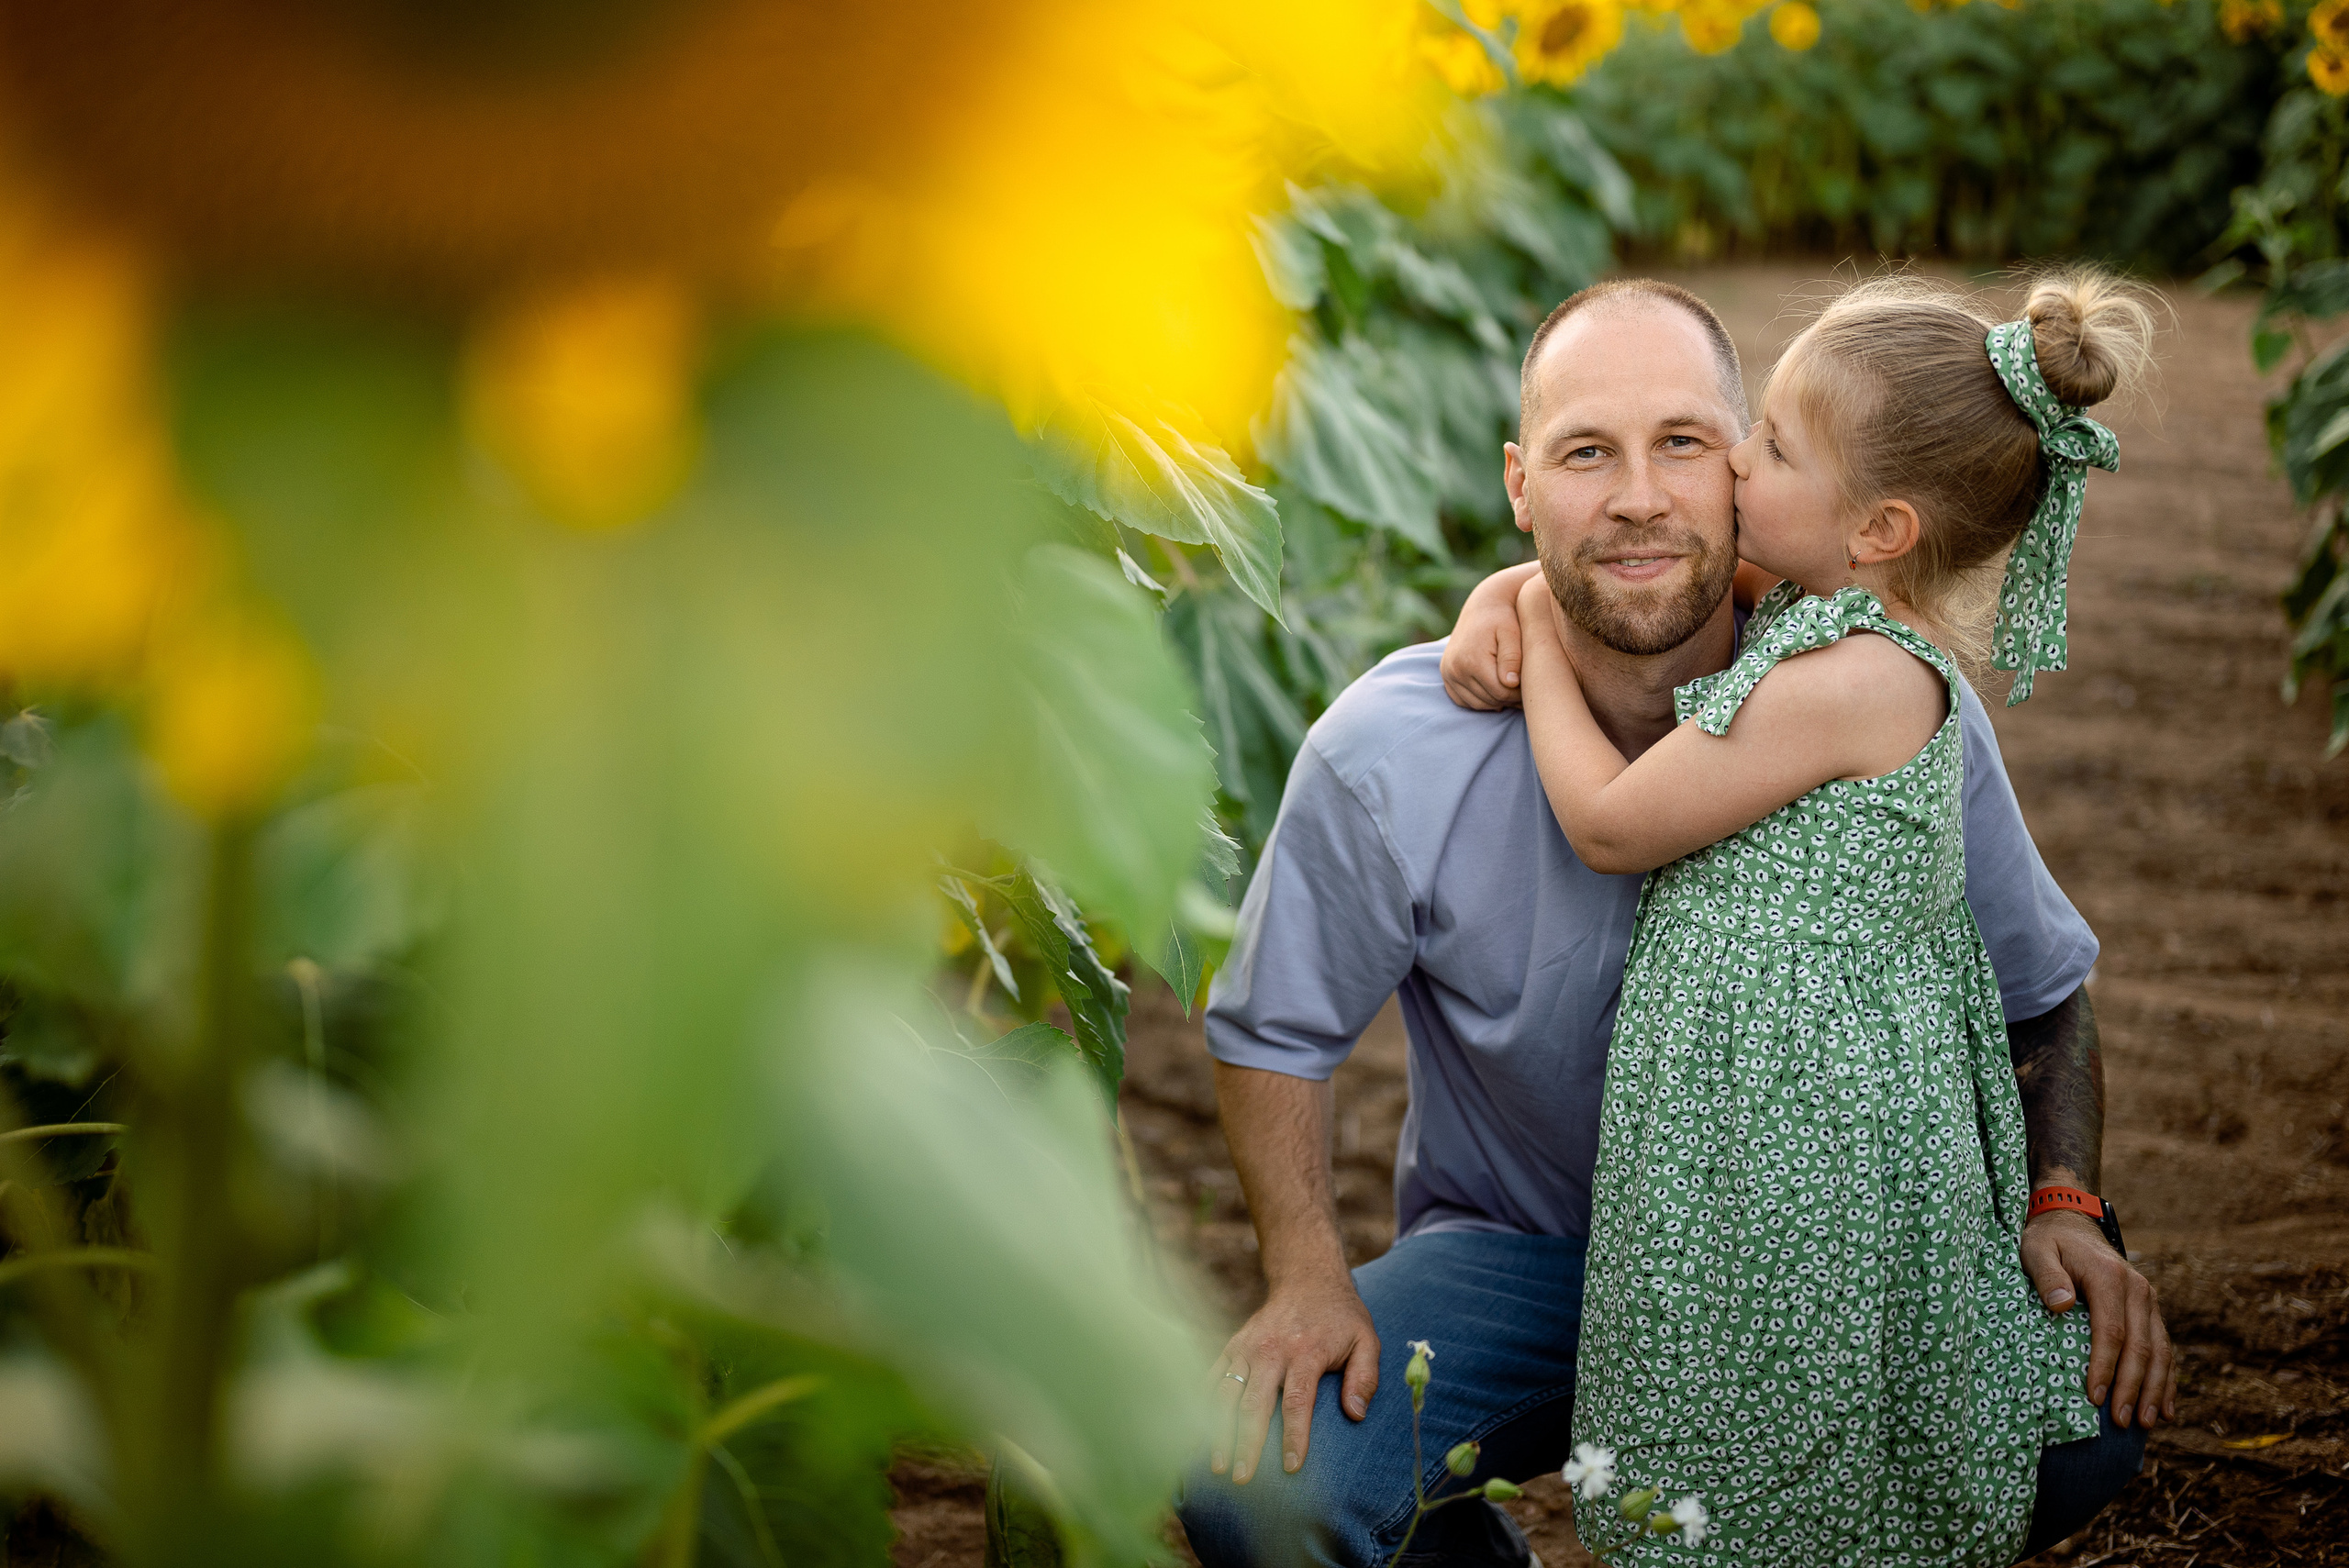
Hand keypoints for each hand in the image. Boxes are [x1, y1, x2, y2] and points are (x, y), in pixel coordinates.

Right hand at [1208, 1269, 1379, 1482]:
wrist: (1307, 1278)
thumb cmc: (1340, 1317)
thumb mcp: (1366, 1340)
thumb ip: (1365, 1377)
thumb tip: (1355, 1415)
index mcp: (1305, 1352)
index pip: (1297, 1402)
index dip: (1293, 1436)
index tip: (1290, 1467)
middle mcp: (1271, 1350)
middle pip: (1255, 1403)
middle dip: (1247, 1443)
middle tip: (1242, 1477)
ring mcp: (1247, 1347)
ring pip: (1226, 1393)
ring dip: (1219, 1430)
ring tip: (1217, 1464)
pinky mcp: (1233, 1345)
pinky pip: (1213, 1376)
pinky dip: (1203, 1405)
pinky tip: (1198, 1432)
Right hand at [1440, 562, 1541, 710]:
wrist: (1483, 606)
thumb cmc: (1503, 619)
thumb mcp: (1512, 634)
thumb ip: (1512, 657)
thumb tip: (1510, 683)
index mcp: (1472, 660)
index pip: (1501, 693)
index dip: (1519, 693)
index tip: (1530, 684)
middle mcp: (1455, 669)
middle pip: (1489, 700)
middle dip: (1508, 697)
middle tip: (1523, 686)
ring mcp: (1448, 673)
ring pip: (1477, 704)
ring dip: (1495, 700)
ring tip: (1510, 686)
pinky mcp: (1446, 675)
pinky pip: (1464, 700)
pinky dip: (1480, 698)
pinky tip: (1493, 688)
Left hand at [2021, 1210, 2176, 1428]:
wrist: (2070, 1221)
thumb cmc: (2047, 1241)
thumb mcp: (2036, 1250)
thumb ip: (2047, 1275)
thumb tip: (2062, 1304)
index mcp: (2110, 1276)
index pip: (2111, 1330)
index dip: (2104, 1366)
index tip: (2093, 1398)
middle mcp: (2138, 1289)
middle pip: (2141, 1347)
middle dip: (2133, 1388)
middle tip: (2122, 1423)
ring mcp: (2148, 1300)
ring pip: (2160, 1352)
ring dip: (2155, 1391)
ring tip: (2146, 1424)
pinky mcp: (2150, 1310)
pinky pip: (2165, 1348)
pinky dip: (2167, 1381)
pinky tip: (2166, 1410)